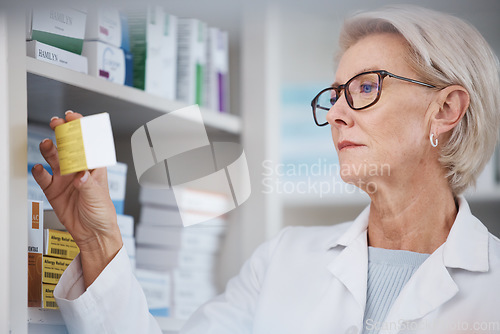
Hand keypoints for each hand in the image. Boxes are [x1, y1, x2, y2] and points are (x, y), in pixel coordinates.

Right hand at [32, 111, 122, 287]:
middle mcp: (78, 170)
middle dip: (63, 133)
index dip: (82, 129)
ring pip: (54, 158)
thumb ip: (88, 185)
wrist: (93, 234)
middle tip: (57, 123)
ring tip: (45, 144)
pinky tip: (38, 168)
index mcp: (94, 168)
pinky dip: (39, 172)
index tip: (74, 118)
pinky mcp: (54, 191)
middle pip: (69, 146)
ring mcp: (65, 179)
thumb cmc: (102, 214)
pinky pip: (43, 178)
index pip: (88, 144)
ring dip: (49, 149)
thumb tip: (81, 175)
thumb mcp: (98, 198)